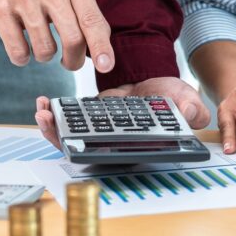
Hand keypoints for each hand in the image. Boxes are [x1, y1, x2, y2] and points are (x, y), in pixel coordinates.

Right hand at [0, 0, 113, 71]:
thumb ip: (87, 14)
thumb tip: (102, 52)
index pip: (92, 20)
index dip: (101, 46)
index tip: (106, 66)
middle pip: (72, 39)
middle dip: (74, 60)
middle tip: (70, 62)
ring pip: (45, 49)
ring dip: (45, 57)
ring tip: (43, 45)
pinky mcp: (0, 10)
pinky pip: (18, 51)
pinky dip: (23, 58)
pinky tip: (24, 49)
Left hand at [35, 77, 210, 149]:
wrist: (159, 80)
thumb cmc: (174, 98)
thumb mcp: (187, 100)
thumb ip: (192, 110)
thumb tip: (190, 114)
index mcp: (137, 145)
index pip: (114, 155)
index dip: (94, 153)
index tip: (75, 144)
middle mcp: (115, 143)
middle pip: (85, 151)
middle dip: (62, 140)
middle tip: (49, 124)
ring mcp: (100, 132)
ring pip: (73, 139)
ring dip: (53, 128)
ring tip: (43, 112)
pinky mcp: (90, 119)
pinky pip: (70, 123)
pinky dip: (55, 115)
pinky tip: (45, 104)